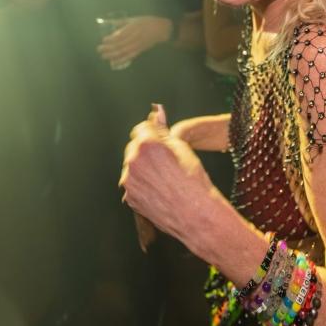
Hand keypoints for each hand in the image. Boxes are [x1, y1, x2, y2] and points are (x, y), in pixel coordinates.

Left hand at [97, 16, 171, 65]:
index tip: (103, 40)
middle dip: (108, 48)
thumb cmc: (146, 22)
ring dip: (113, 55)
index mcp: (133, 28)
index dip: (111, 39)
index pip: (120, 35)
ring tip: (103, 56)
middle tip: (99, 49)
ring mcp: (138, 45)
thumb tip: (108, 22)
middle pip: (120, 44)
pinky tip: (114, 62)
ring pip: (123, 52)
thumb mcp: (134, 19)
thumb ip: (121, 22)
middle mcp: (135, 38)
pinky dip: (122, 60)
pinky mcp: (140, 50)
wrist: (161, 29)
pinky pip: (130, 56)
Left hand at [120, 105, 214, 242]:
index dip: (153, 132)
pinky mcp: (130, 197)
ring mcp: (129, 182)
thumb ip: (163, 129)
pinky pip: (133, 184)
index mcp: (146, 145)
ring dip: (143, 168)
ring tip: (165, 178)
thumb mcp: (182, 147)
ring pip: (132, 167)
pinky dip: (143, 184)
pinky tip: (160, 189)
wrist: (195, 214)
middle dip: (145, 150)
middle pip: (134, 147)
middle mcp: (133, 162)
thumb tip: (157, 111)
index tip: (162, 140)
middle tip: (166, 161)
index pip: (141, 128)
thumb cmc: (193, 180)